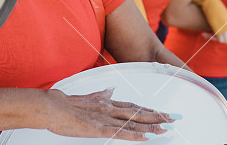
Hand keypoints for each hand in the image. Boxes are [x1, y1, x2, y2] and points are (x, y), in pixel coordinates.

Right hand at [42, 88, 173, 140]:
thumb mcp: (87, 97)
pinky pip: (122, 133)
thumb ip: (101, 94)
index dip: (150, 110)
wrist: (51, 106)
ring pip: (134, 122)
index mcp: (108, 102)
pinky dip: (137, 135)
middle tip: (175, 118)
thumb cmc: (66, 105)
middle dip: (158, 116)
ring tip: (168, 127)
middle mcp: (110, 108)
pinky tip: (148, 137)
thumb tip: (112, 89)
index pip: (134, 106)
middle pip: (139, 113)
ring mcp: (105, 118)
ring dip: (152, 125)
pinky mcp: (99, 128)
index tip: (164, 112)